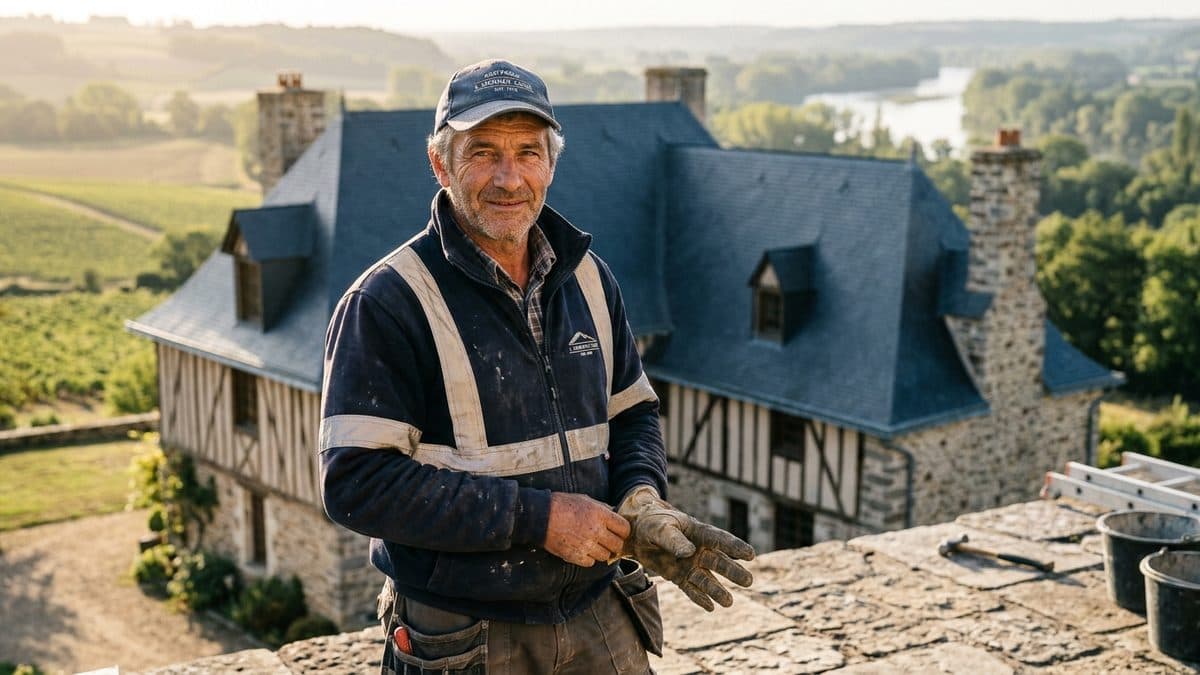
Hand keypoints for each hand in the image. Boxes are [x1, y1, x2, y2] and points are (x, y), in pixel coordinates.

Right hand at [543, 492, 630, 566]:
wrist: (540, 515)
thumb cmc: (562, 504)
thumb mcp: (586, 500)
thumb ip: (603, 508)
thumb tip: (615, 514)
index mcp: (600, 514)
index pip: (624, 528)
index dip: (623, 531)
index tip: (619, 532)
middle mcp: (596, 530)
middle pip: (617, 545)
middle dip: (614, 543)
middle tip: (608, 541)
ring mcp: (586, 544)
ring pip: (605, 556)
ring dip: (601, 551)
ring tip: (593, 545)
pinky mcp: (575, 555)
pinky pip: (591, 563)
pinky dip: (589, 558)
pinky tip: (583, 550)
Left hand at [617, 486, 754, 610]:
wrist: (635, 533)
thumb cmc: (652, 523)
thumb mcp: (660, 528)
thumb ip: (674, 540)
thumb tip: (690, 553)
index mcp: (698, 532)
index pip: (720, 540)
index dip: (735, 547)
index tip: (751, 555)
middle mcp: (698, 550)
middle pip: (719, 562)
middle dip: (733, 572)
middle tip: (748, 582)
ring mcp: (690, 564)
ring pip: (707, 579)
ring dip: (718, 590)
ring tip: (729, 602)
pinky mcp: (679, 577)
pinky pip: (691, 589)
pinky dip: (700, 598)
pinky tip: (710, 608)